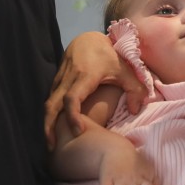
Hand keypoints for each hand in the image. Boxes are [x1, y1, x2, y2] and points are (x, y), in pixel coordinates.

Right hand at [45, 32, 146, 146]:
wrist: (87, 38)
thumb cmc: (109, 55)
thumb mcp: (125, 69)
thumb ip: (135, 89)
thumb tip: (136, 110)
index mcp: (85, 76)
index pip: (72, 99)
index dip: (73, 116)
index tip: (78, 131)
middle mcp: (68, 78)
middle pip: (52, 105)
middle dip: (49, 126)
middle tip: (52, 147)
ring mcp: (59, 79)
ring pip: (49, 103)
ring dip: (47, 122)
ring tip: (50, 142)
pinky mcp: (56, 80)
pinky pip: (50, 98)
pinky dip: (50, 114)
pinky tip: (54, 127)